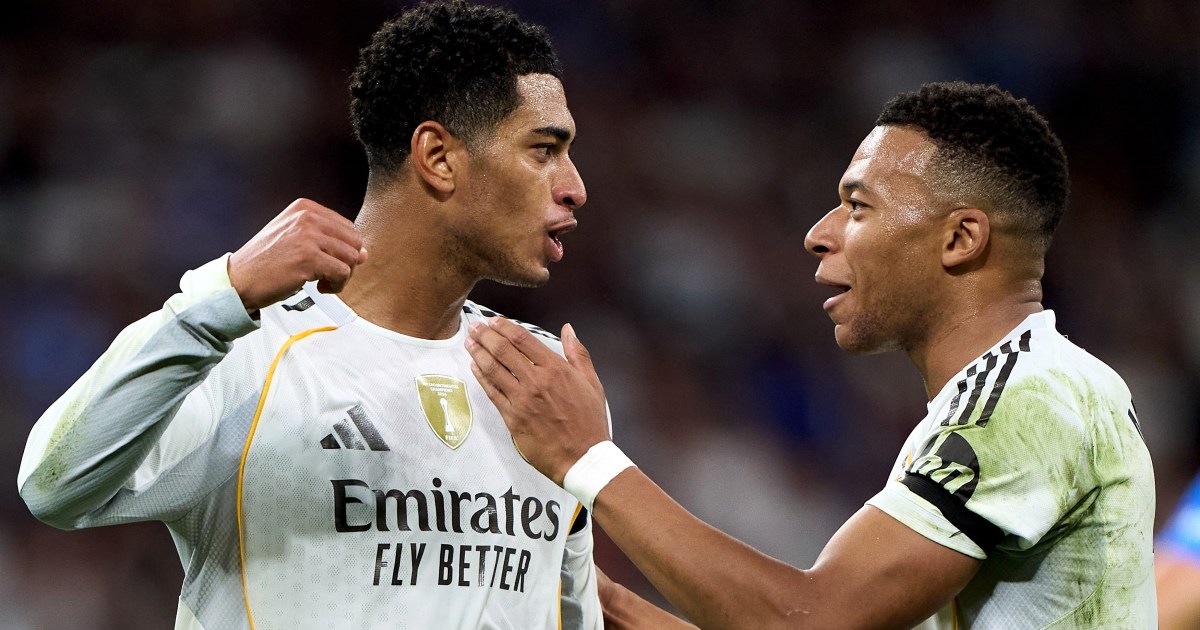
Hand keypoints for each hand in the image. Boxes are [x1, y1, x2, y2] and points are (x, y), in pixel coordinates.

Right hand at [228, 198, 367, 311]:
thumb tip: (364, 253)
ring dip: (342, 276)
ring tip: (323, 282)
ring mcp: (307, 236)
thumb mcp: (296, 240)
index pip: (348, 227)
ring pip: (352, 258)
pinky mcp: (308, 258)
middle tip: (329, 275)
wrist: (240, 279)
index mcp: (305, 208)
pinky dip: (336, 285)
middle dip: (347, 263)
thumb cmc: (266, 262)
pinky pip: (342, 273)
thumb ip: (329, 241)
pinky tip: (319, 287)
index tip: (329, 262)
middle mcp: (307, 217)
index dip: (344, 250)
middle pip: (354, 242)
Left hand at [465, 318, 608, 484]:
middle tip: (475, 328)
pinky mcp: (513, 418)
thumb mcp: (592, 382)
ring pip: (493, 370)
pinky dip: (481, 377)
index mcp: (556, 369)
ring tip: (470, 343)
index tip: (494, 321)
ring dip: (478, 353)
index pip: (523, 339)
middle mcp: (536, 381)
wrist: (583, 457)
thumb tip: (568, 329)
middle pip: (503, 350)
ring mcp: (522, 400)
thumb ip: (577, 353)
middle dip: (485, 336)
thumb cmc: (589, 421)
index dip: (504, 327)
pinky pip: (492, 393)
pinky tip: (475, 368)